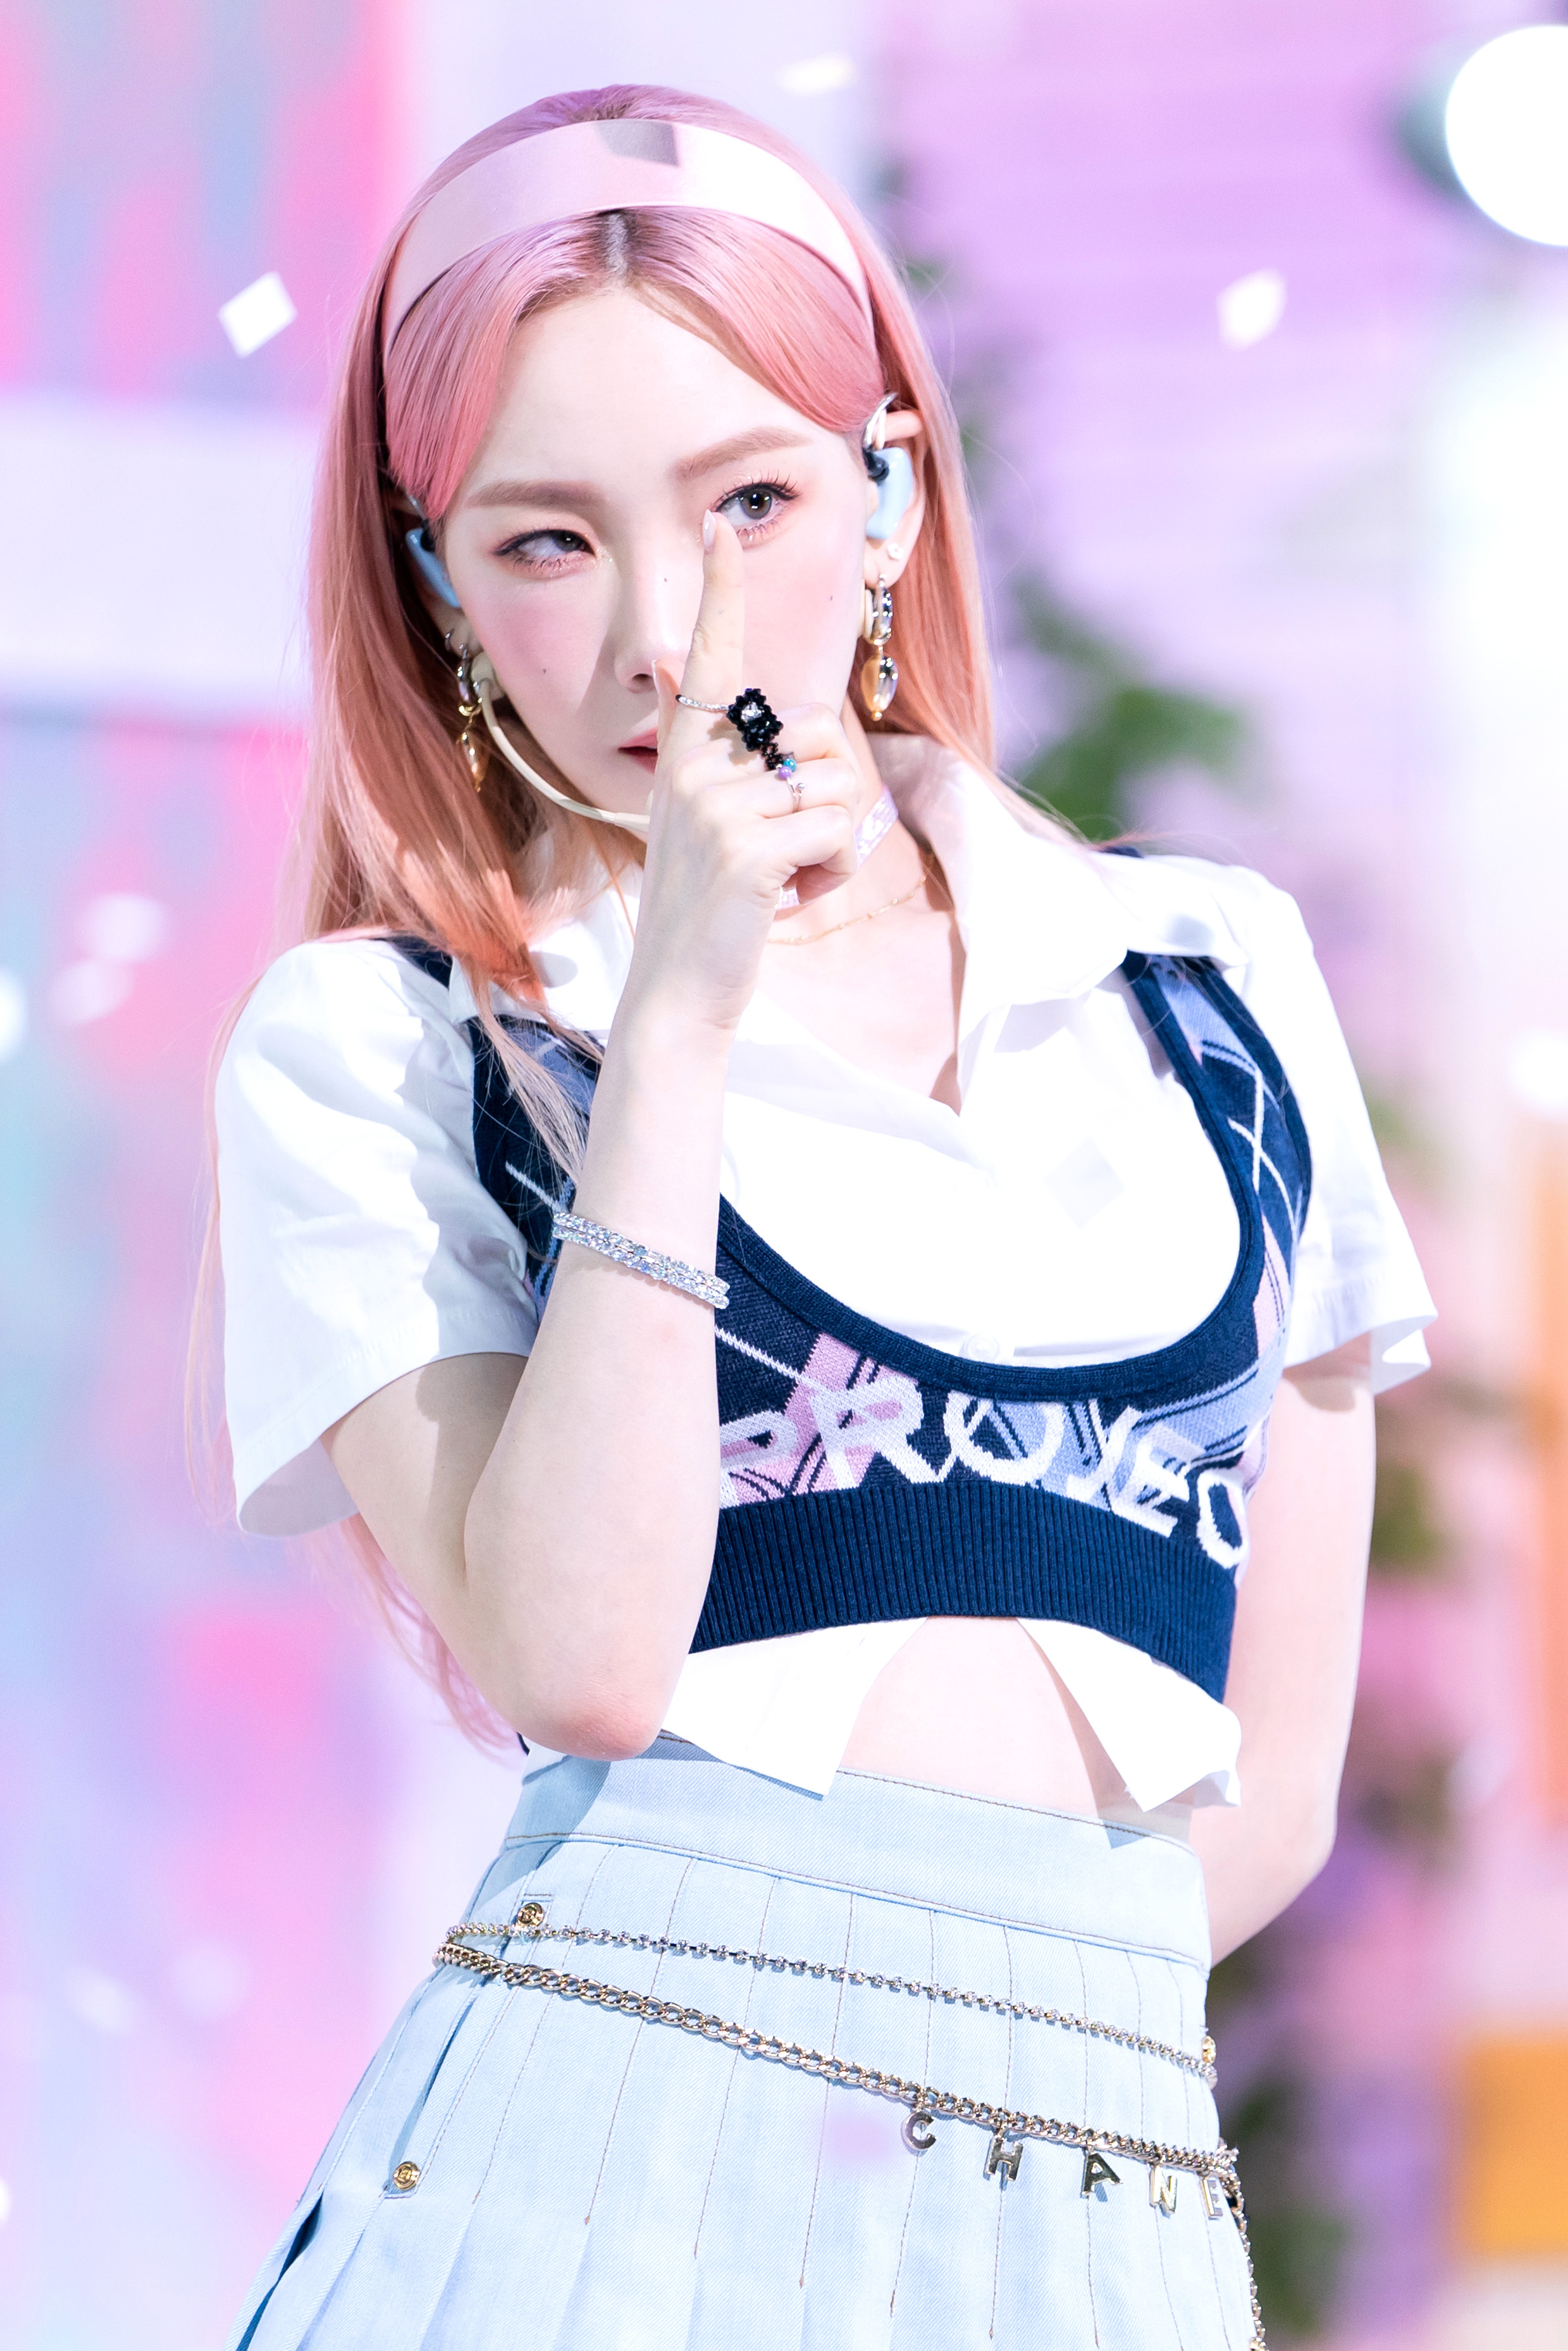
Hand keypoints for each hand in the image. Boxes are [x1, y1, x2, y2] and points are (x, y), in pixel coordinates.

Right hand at [622, 513, 861, 1039]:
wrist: (679, 993)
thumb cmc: (710, 913)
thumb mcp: (709, 825)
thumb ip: (727, 766)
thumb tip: (721, 696)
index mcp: (687, 757)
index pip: (711, 661)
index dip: (721, 593)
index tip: (722, 528)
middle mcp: (695, 769)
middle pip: (820, 737)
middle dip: (830, 798)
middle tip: (786, 853)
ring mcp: (719, 806)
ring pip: (838, 788)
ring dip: (834, 846)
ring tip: (783, 882)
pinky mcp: (749, 848)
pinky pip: (838, 833)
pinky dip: (832, 876)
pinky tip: (788, 904)